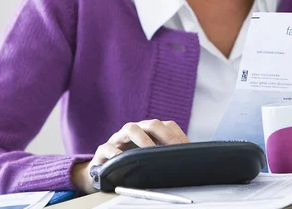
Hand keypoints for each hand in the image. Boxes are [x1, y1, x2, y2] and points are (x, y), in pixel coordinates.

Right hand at [71, 119, 188, 192]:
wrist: (104, 168)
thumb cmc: (131, 160)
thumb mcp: (150, 155)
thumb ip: (165, 153)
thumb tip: (187, 157)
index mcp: (149, 130)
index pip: (167, 126)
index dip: (177, 136)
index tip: (186, 148)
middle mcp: (136, 130)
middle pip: (151, 124)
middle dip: (164, 134)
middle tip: (172, 149)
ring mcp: (119, 137)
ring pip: (131, 129)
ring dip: (143, 140)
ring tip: (150, 151)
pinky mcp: (104, 149)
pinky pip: (108, 148)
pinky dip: (115, 152)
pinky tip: (122, 159)